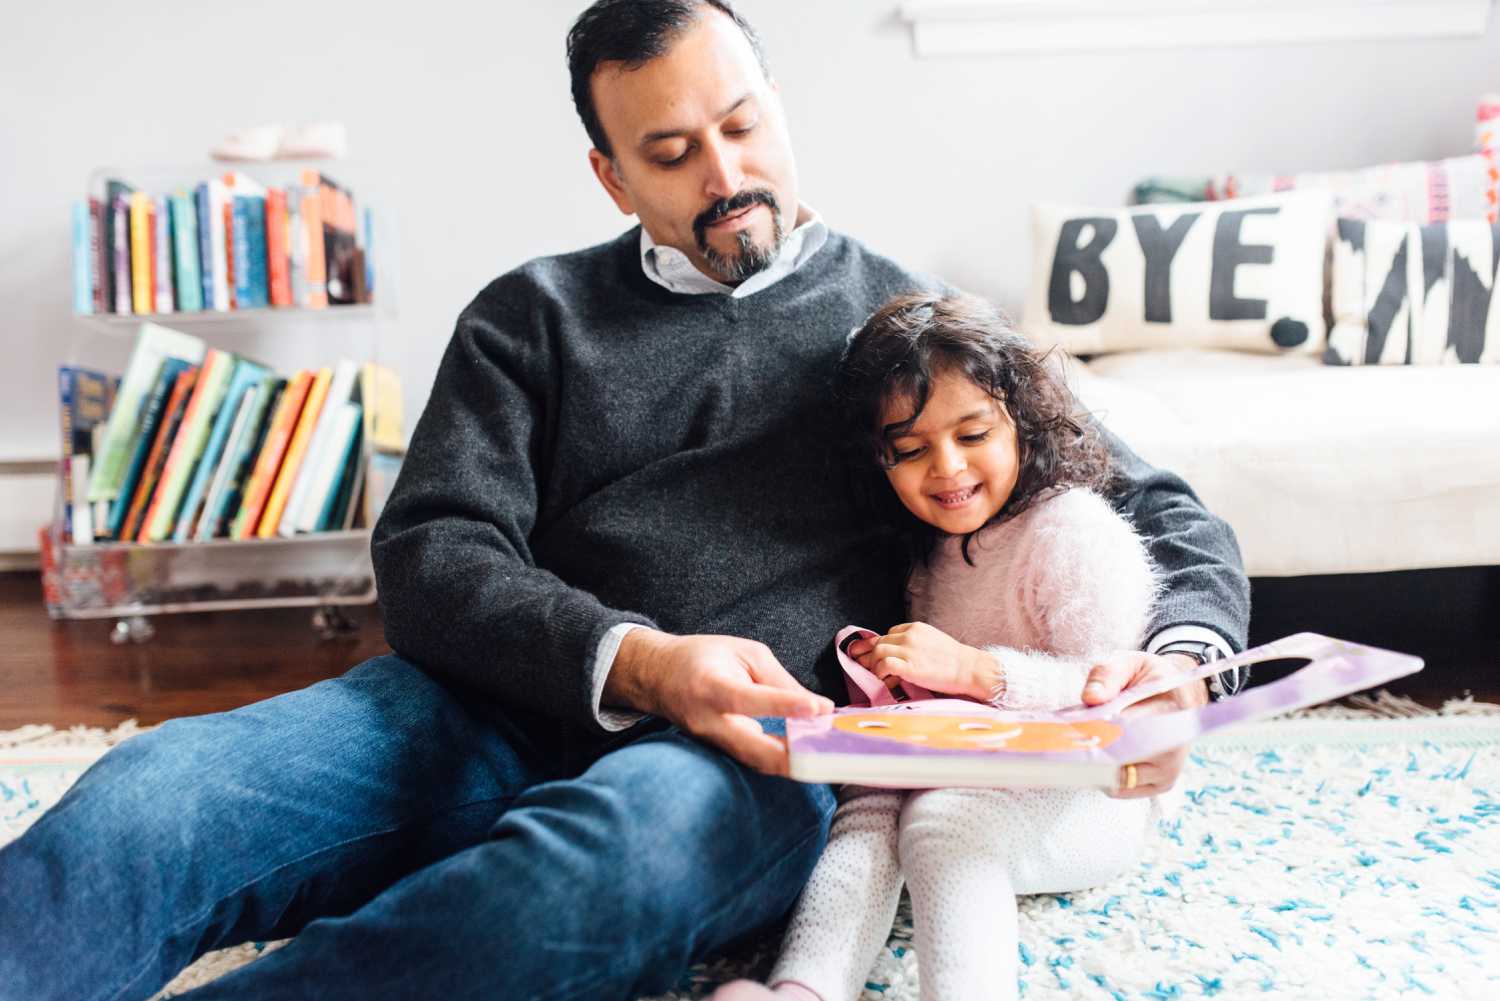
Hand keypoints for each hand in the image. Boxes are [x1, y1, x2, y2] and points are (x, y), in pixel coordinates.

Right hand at [604, 629, 833, 777]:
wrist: (658, 676)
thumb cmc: (704, 657)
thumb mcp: (745, 652)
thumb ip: (779, 680)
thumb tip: (815, 708)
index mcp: (711, 687)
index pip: (749, 700)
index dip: (784, 705)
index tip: (820, 709)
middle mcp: (707, 721)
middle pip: (752, 750)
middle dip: (793, 756)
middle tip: (829, 752)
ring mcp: (710, 742)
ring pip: (756, 762)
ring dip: (792, 763)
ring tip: (826, 754)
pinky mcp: (718, 752)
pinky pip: (752, 761)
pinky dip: (780, 760)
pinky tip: (806, 755)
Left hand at [846, 622, 995, 700]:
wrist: (970, 669)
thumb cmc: (955, 660)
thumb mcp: (933, 641)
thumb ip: (916, 642)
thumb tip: (901, 653)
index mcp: (916, 628)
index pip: (890, 633)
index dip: (885, 646)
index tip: (884, 657)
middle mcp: (910, 636)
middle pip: (880, 642)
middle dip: (874, 656)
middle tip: (873, 667)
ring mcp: (909, 650)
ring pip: (878, 651)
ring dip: (875, 665)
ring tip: (881, 676)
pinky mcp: (909, 667)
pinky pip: (883, 665)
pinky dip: (880, 673)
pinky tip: (887, 680)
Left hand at [1082, 651, 1208, 798]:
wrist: (1180, 694)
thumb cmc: (1150, 678)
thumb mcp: (1129, 663)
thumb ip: (1107, 675)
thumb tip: (1090, 698)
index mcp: (1169, 711)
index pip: (1126, 730)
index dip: (1095, 732)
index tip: (1070, 730)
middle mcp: (1173, 746)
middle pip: (1120, 760)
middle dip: (1089, 752)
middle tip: (1066, 740)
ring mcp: (1169, 769)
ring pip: (1118, 779)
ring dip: (1096, 765)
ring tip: (1083, 746)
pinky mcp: (1162, 783)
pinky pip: (1124, 789)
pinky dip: (1106, 777)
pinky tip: (1097, 758)